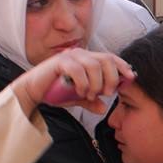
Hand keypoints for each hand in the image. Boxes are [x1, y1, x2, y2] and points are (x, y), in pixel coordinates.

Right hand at [11, 48, 133, 115]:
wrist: (32, 92)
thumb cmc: (54, 92)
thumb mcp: (77, 98)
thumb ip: (90, 101)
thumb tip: (103, 108)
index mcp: (87, 59)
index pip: (110, 58)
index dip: (123, 66)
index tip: (131, 77)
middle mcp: (80, 54)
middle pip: (106, 60)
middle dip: (111, 78)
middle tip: (107, 92)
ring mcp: (70, 56)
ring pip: (94, 65)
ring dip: (96, 83)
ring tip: (90, 95)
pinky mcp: (59, 61)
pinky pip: (78, 70)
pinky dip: (83, 83)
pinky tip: (80, 92)